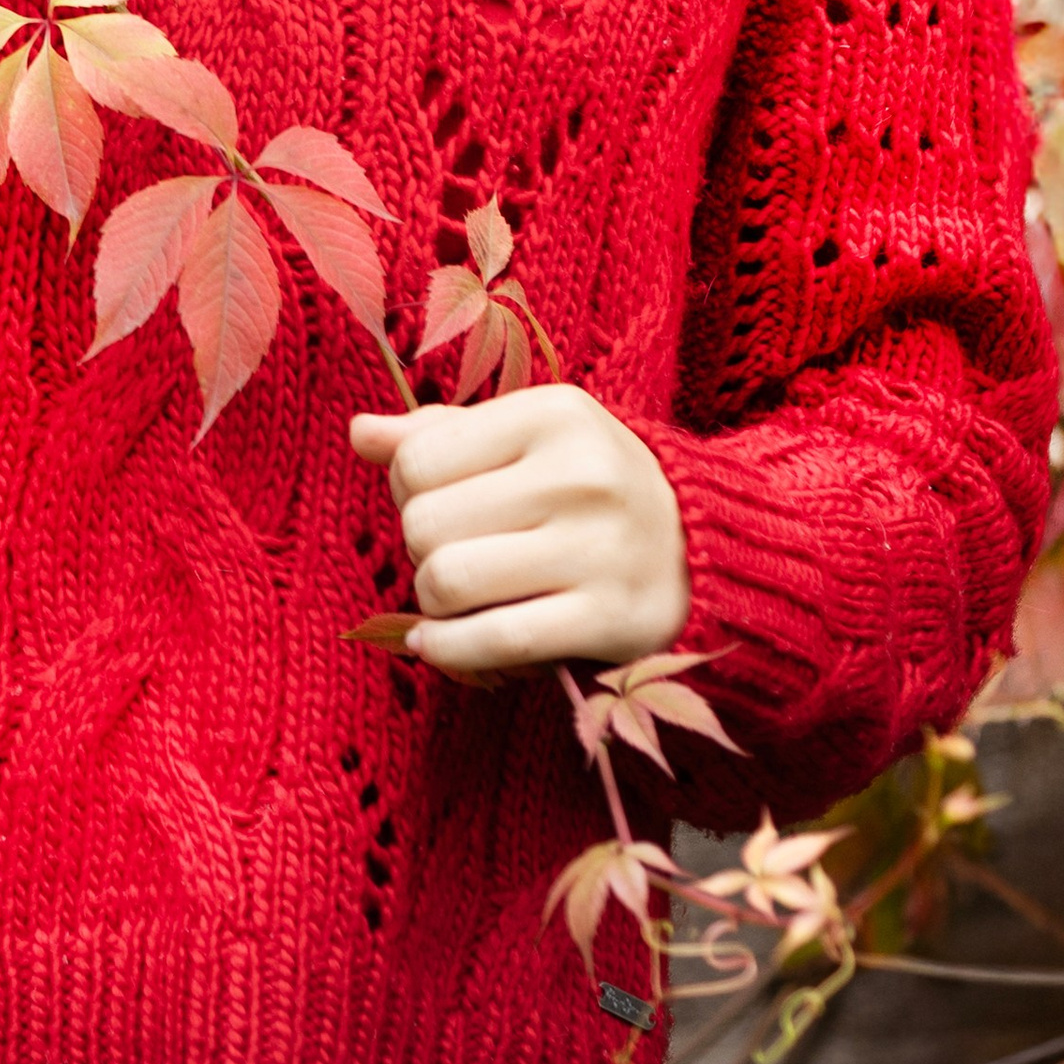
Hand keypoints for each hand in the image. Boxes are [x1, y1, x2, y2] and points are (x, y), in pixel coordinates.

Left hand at [345, 382, 690, 675]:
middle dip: (420, 548)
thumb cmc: (590, 487)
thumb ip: (440, 434)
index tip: (444, 502)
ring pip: (446, 581)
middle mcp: (579, 474)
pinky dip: (449, 650)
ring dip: (433, 602)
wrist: (704, 550)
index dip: (408, 490)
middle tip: (456, 552)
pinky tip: (439, 645)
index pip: (417, 458)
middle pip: (424, 524)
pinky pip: (492, 641)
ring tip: (457, 596)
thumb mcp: (527, 439)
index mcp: (554, 412)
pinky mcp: (610, 619)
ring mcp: (598, 549)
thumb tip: (359, 433)